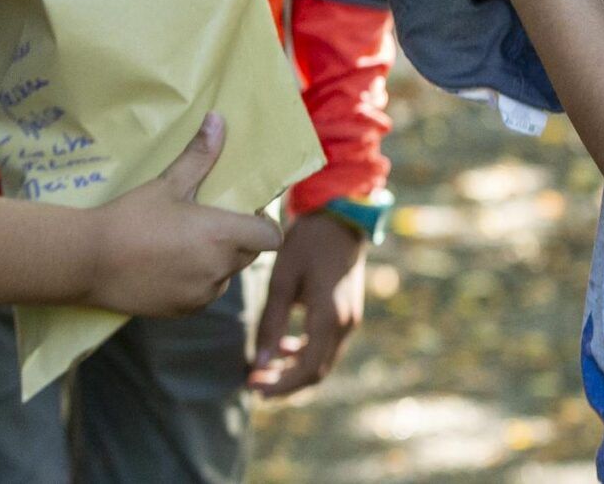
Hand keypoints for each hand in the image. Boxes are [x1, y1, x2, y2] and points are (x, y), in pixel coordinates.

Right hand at [88, 115, 283, 317]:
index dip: (263, 224)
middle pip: (249, 255)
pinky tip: (169, 264)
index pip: (270, 237)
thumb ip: (199, 156)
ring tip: (186, 243)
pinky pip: (204, 293)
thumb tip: (218, 120)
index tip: (244, 212)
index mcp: (221, 237)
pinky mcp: (183, 311)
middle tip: (211, 221)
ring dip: (217, 261)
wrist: (88, 261)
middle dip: (239, 239)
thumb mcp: (167, 184)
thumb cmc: (131, 217)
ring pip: (225, 275)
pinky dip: (197, 280)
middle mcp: (218, 271)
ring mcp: (201, 295)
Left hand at [248, 210, 367, 397]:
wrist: (341, 216)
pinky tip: (285, 346)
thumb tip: (259, 363)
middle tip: (254, 383)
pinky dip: (306, 352)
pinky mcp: (348, 312)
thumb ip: (271, 323)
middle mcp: (345, 324)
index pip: (307, 370)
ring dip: (294, 369)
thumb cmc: (308, 243)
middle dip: (285, 382)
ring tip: (264, 368)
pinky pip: (327, 344)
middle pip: (316, 371)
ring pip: (322, 360)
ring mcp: (350, 319)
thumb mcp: (283, 280)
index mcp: (329, 317)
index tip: (253, 386)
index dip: (280, 385)